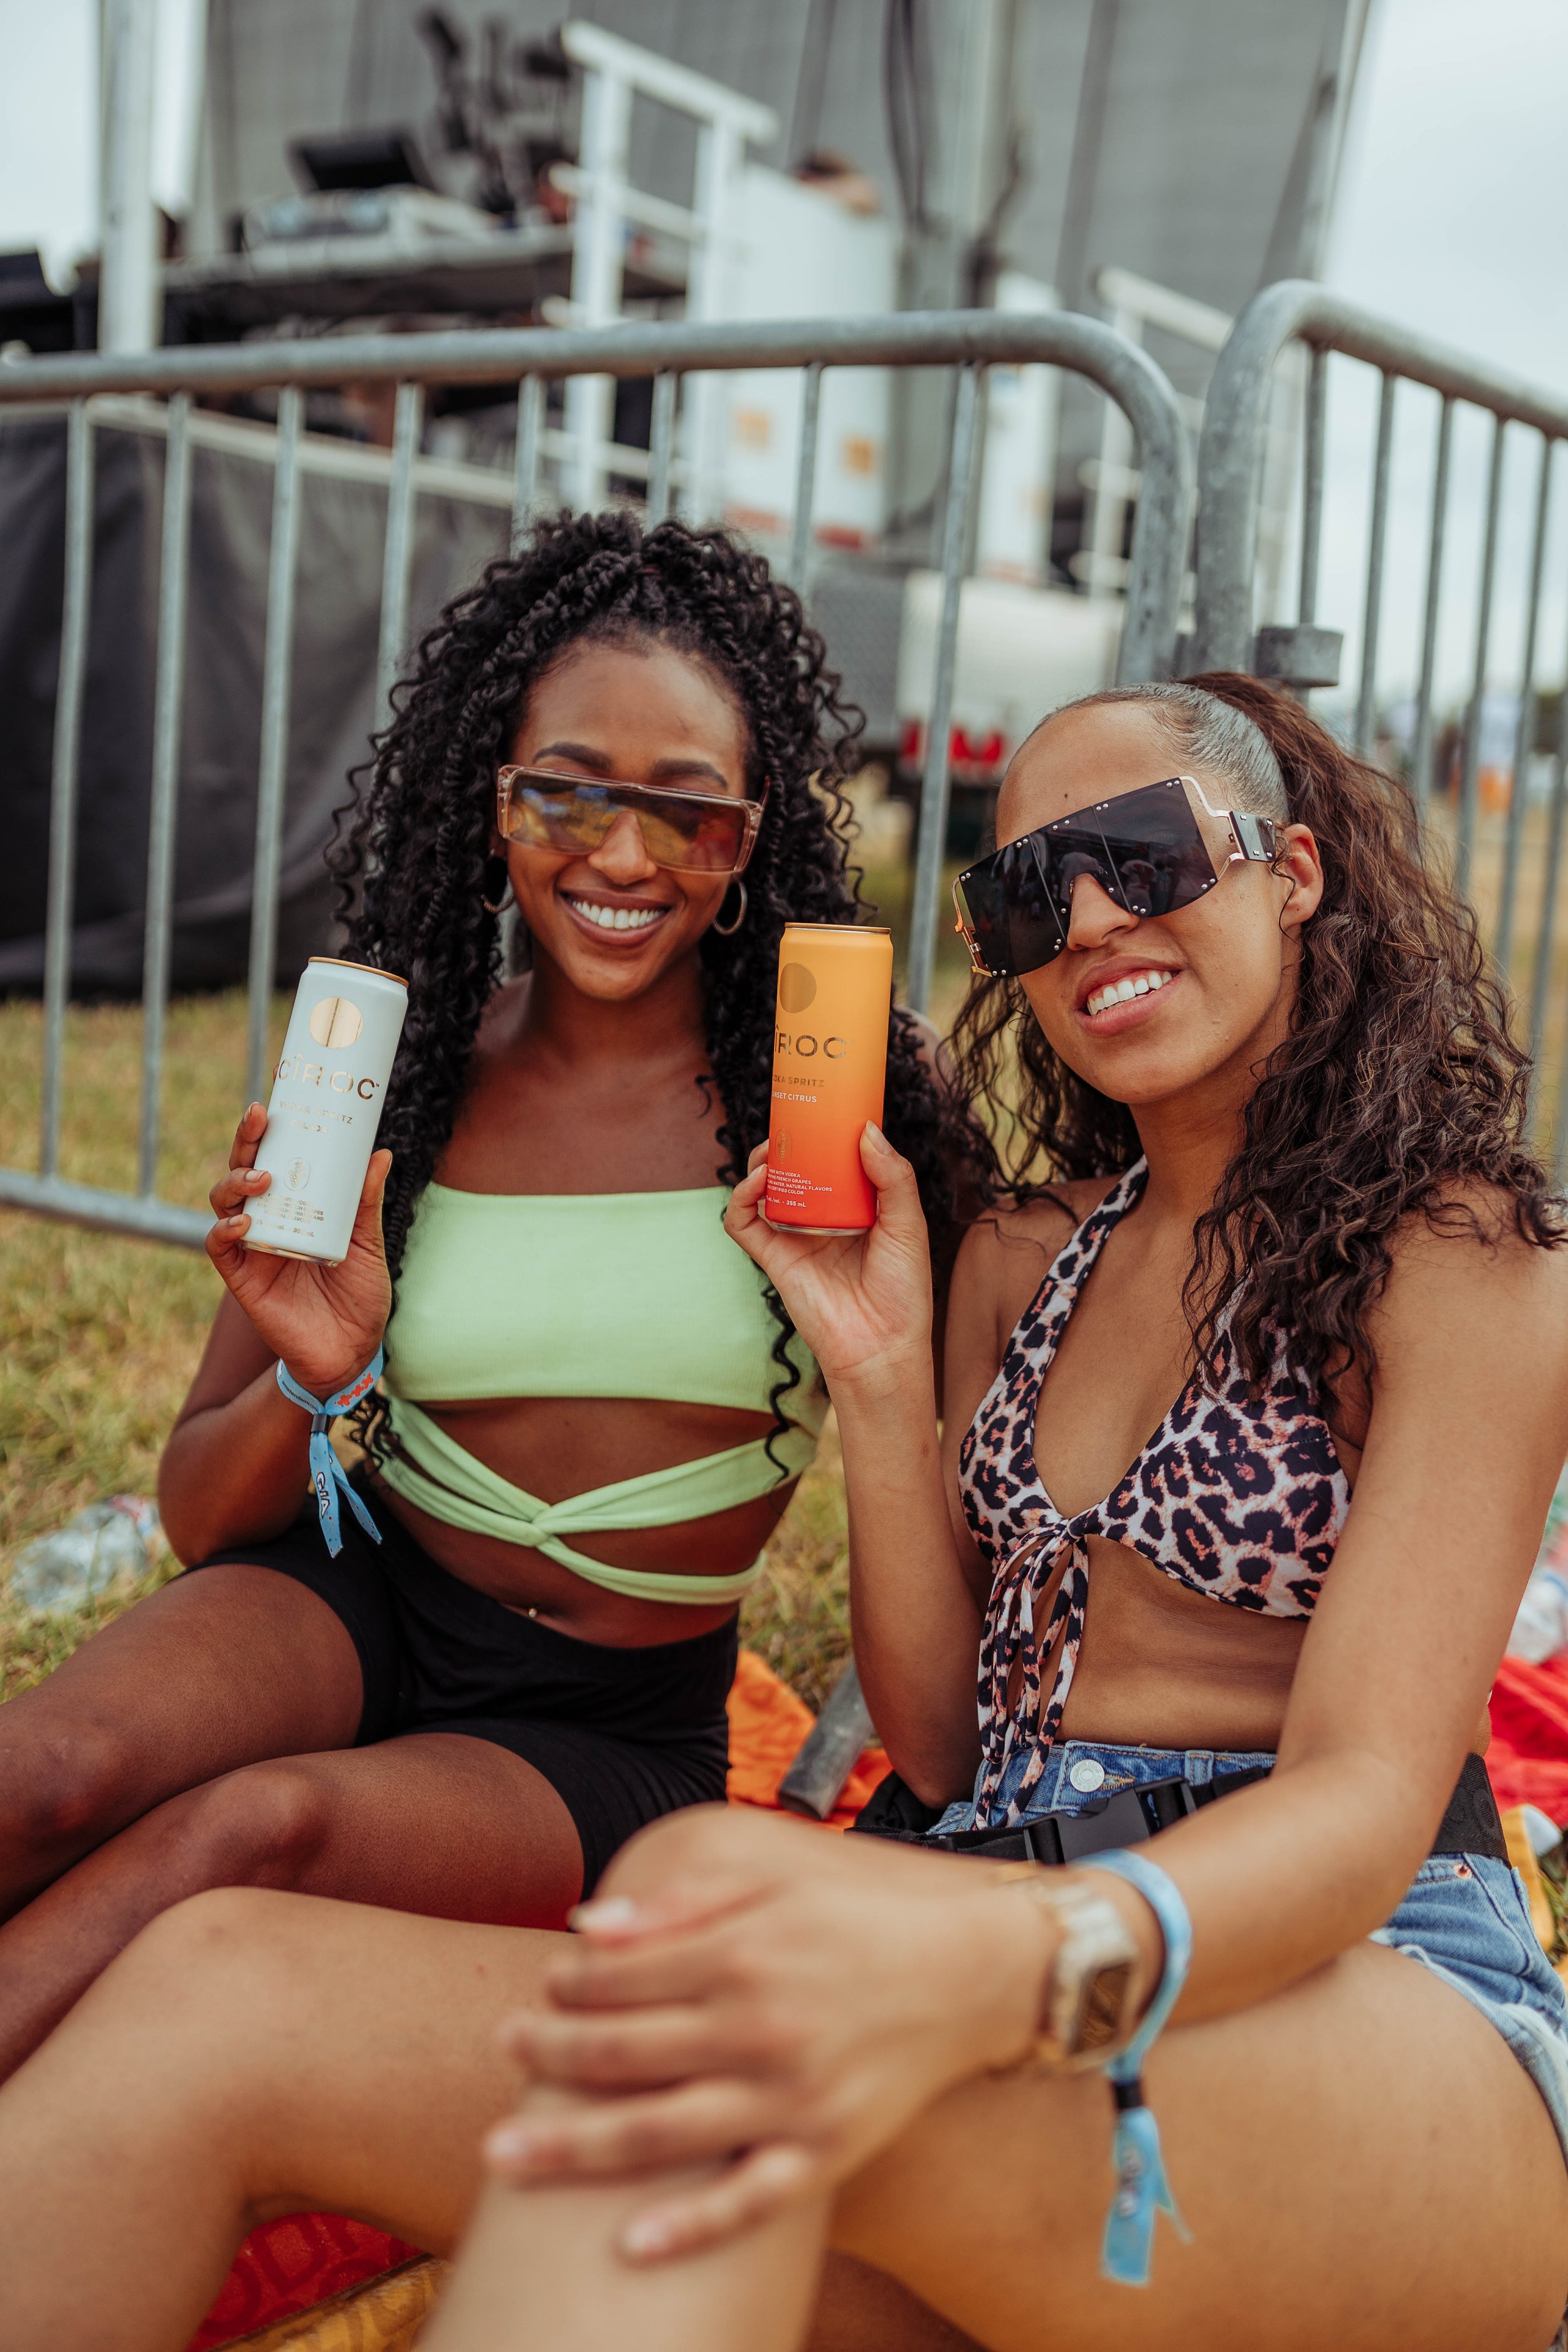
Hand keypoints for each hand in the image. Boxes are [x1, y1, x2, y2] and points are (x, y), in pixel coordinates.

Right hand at [205, 1103, 392, 1396]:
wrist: (352, 1351)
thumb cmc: (360, 1296)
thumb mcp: (368, 1244)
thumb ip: (366, 1202)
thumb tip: (379, 1153)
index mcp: (297, 1207)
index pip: (275, 1158)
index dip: (268, 1130)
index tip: (273, 1098)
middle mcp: (269, 1220)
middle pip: (243, 1170)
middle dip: (245, 1141)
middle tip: (258, 1117)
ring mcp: (252, 1247)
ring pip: (224, 1201)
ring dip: (237, 1182)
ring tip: (261, 1178)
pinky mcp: (243, 1278)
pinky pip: (220, 1247)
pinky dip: (226, 1229)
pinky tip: (246, 1222)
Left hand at [485, 1810, 1050, 2261]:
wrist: (968, 1975)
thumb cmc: (857, 1927)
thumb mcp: (773, 1891)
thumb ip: (680, 1905)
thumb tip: (587, 1927)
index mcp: (744, 1955)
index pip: (626, 1976)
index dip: (570, 1984)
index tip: (541, 1988)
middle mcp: (761, 2028)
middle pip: (624, 2053)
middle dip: (548, 2055)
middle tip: (501, 2054)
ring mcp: (791, 2098)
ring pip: (661, 2133)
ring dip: (572, 2146)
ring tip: (502, 2153)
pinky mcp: (827, 2152)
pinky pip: (749, 2201)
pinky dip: (690, 2227)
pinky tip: (629, 2246)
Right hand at [723, 1127, 932, 1391]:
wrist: (882, 1347)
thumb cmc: (903, 1292)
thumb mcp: (909, 1225)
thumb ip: (893, 1177)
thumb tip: (866, 1130)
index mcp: (855, 1208)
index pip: (834, 1161)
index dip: (825, 1134)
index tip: (824, 1106)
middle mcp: (821, 1218)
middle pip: (794, 1169)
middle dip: (788, 1141)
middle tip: (791, 1122)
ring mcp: (794, 1237)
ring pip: (764, 1189)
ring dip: (761, 1163)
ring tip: (773, 1149)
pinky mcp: (773, 1259)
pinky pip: (743, 1223)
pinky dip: (741, 1198)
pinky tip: (759, 1182)